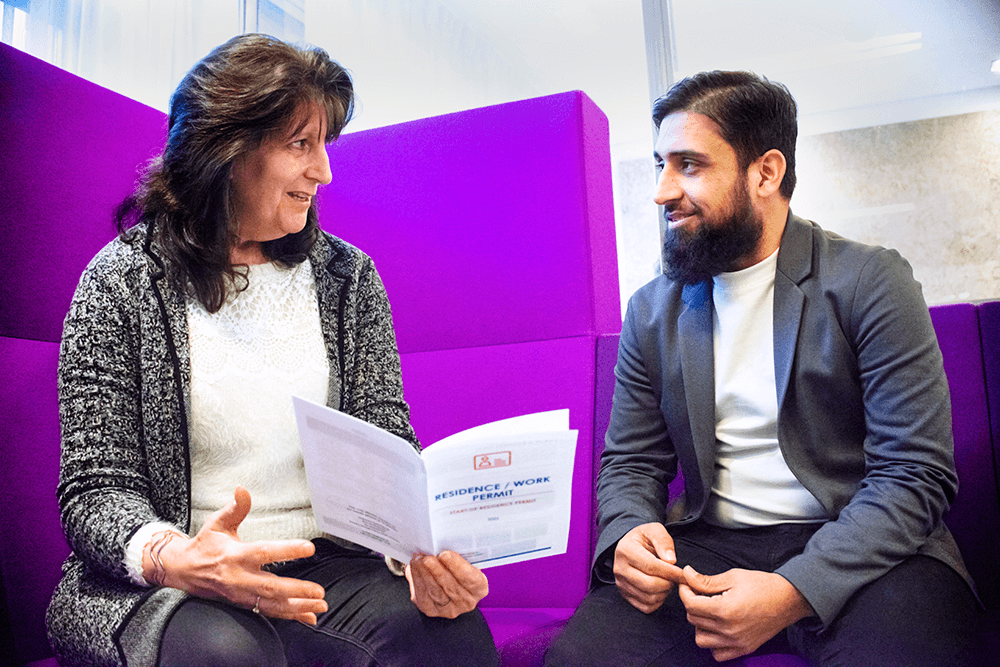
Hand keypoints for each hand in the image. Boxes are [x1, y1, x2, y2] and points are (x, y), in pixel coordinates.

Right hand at [145, 486, 327, 623]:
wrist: (184, 571)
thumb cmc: (205, 545)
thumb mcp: (217, 523)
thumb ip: (235, 508)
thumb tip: (243, 490)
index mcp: (235, 555)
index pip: (264, 552)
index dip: (287, 550)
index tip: (309, 548)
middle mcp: (239, 578)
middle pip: (270, 586)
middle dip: (297, 590)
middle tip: (318, 591)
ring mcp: (242, 595)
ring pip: (272, 605)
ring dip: (298, 608)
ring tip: (319, 606)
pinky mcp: (245, 604)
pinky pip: (269, 613)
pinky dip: (290, 617)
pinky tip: (309, 618)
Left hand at [405, 550, 487, 617]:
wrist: (445, 579)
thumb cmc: (457, 566)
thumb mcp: (464, 559)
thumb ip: (458, 555)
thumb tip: (442, 543)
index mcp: (479, 588)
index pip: (471, 579)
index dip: (458, 566)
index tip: (445, 554)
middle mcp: (466, 602)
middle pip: (451, 586)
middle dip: (437, 570)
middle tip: (427, 557)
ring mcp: (448, 609)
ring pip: (435, 591)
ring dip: (424, 573)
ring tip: (418, 558)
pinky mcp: (430, 609)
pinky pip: (423, 594)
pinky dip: (417, 578)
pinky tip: (414, 566)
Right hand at [613, 523, 684, 612]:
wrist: (631, 546)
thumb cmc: (645, 538)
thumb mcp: (654, 530)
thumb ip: (663, 541)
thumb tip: (671, 560)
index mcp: (625, 550)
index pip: (651, 566)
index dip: (670, 572)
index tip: (683, 573)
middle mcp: (619, 569)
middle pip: (649, 584)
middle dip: (668, 583)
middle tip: (676, 578)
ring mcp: (620, 584)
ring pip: (648, 598)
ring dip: (664, 593)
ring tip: (669, 582)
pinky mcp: (625, 595)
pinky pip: (645, 607)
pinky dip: (658, 602)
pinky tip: (661, 590)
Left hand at [678, 566, 814, 661]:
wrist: (788, 599)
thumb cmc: (761, 585)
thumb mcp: (732, 577)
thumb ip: (706, 580)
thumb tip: (686, 575)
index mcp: (724, 610)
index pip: (690, 605)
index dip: (685, 591)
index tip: (688, 583)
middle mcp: (729, 630)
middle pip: (693, 620)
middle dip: (692, 604)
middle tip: (701, 593)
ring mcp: (736, 642)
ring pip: (701, 639)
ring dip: (700, 625)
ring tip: (710, 611)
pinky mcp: (744, 649)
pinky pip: (717, 654)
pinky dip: (713, 643)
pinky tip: (718, 628)